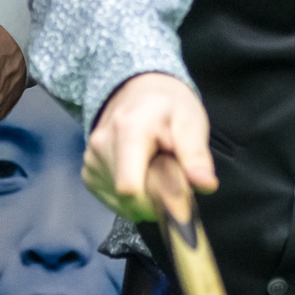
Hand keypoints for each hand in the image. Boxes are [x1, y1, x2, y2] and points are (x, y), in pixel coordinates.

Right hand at [83, 72, 216, 220]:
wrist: (138, 91)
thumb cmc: (168, 106)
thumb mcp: (190, 122)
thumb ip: (196, 155)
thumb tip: (206, 185)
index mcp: (128, 132)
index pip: (130, 187)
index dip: (157, 201)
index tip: (177, 193)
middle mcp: (101, 147)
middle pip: (130, 198)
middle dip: (156, 197)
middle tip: (171, 174)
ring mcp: (91, 161)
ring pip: (122, 203)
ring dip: (145, 197)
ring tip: (155, 169)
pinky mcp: (88, 173)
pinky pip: (114, 200)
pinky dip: (131, 198)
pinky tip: (141, 174)